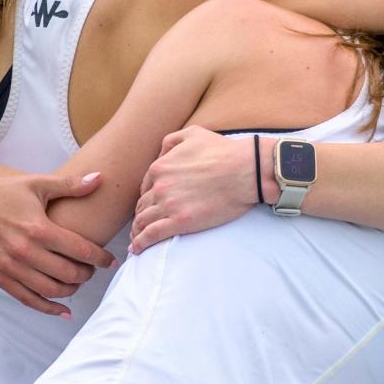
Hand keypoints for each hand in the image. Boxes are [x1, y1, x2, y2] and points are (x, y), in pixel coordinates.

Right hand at [0, 169, 115, 316]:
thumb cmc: (3, 191)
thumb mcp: (38, 184)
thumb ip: (71, 185)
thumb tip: (100, 178)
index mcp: (39, 229)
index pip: (80, 251)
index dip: (101, 258)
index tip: (111, 261)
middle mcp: (25, 252)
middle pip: (69, 273)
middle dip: (87, 274)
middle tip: (92, 269)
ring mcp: (10, 267)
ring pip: (50, 290)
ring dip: (70, 290)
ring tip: (77, 282)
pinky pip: (27, 299)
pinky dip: (47, 308)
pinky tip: (63, 310)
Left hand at [131, 127, 260, 252]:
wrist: (245, 170)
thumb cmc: (224, 152)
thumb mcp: (194, 134)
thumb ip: (172, 141)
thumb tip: (161, 154)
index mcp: (160, 167)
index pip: (146, 187)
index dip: (146, 198)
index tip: (149, 206)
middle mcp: (160, 186)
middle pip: (142, 205)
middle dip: (140, 215)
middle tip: (141, 225)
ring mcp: (168, 205)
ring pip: (143, 221)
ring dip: (137, 231)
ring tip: (138, 240)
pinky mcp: (180, 222)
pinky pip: (151, 235)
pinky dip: (141, 242)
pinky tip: (138, 249)